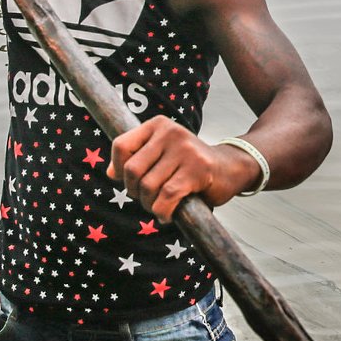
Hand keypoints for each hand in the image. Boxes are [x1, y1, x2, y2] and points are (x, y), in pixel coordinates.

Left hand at [107, 116, 259, 222]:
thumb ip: (137, 159)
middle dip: (134, 191)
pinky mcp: (197, 170)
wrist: (230, 168)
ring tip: (159, 206)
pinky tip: (167, 215)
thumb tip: (110, 173)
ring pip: (148, 186)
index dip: (117, 169)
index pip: (121, 146)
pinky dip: (163, 212)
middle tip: (147, 198)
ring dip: (149, 204)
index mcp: (158, 125)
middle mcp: (171, 132)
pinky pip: (167, 196)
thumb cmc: (189, 164)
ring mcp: (185, 150)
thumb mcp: (162, 154)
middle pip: (132, 170)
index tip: (128, 181)